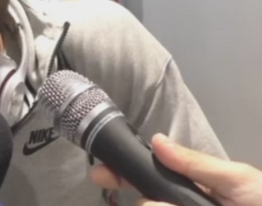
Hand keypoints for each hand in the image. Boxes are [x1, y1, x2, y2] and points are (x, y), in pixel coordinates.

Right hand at [91, 133, 261, 205]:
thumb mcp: (236, 180)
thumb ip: (194, 164)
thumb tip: (157, 140)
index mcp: (192, 188)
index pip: (152, 177)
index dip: (126, 171)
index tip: (104, 172)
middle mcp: (180, 205)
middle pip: (146, 200)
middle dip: (132, 190)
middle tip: (108, 182)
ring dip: (153, 205)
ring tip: (168, 202)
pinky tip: (154, 203)